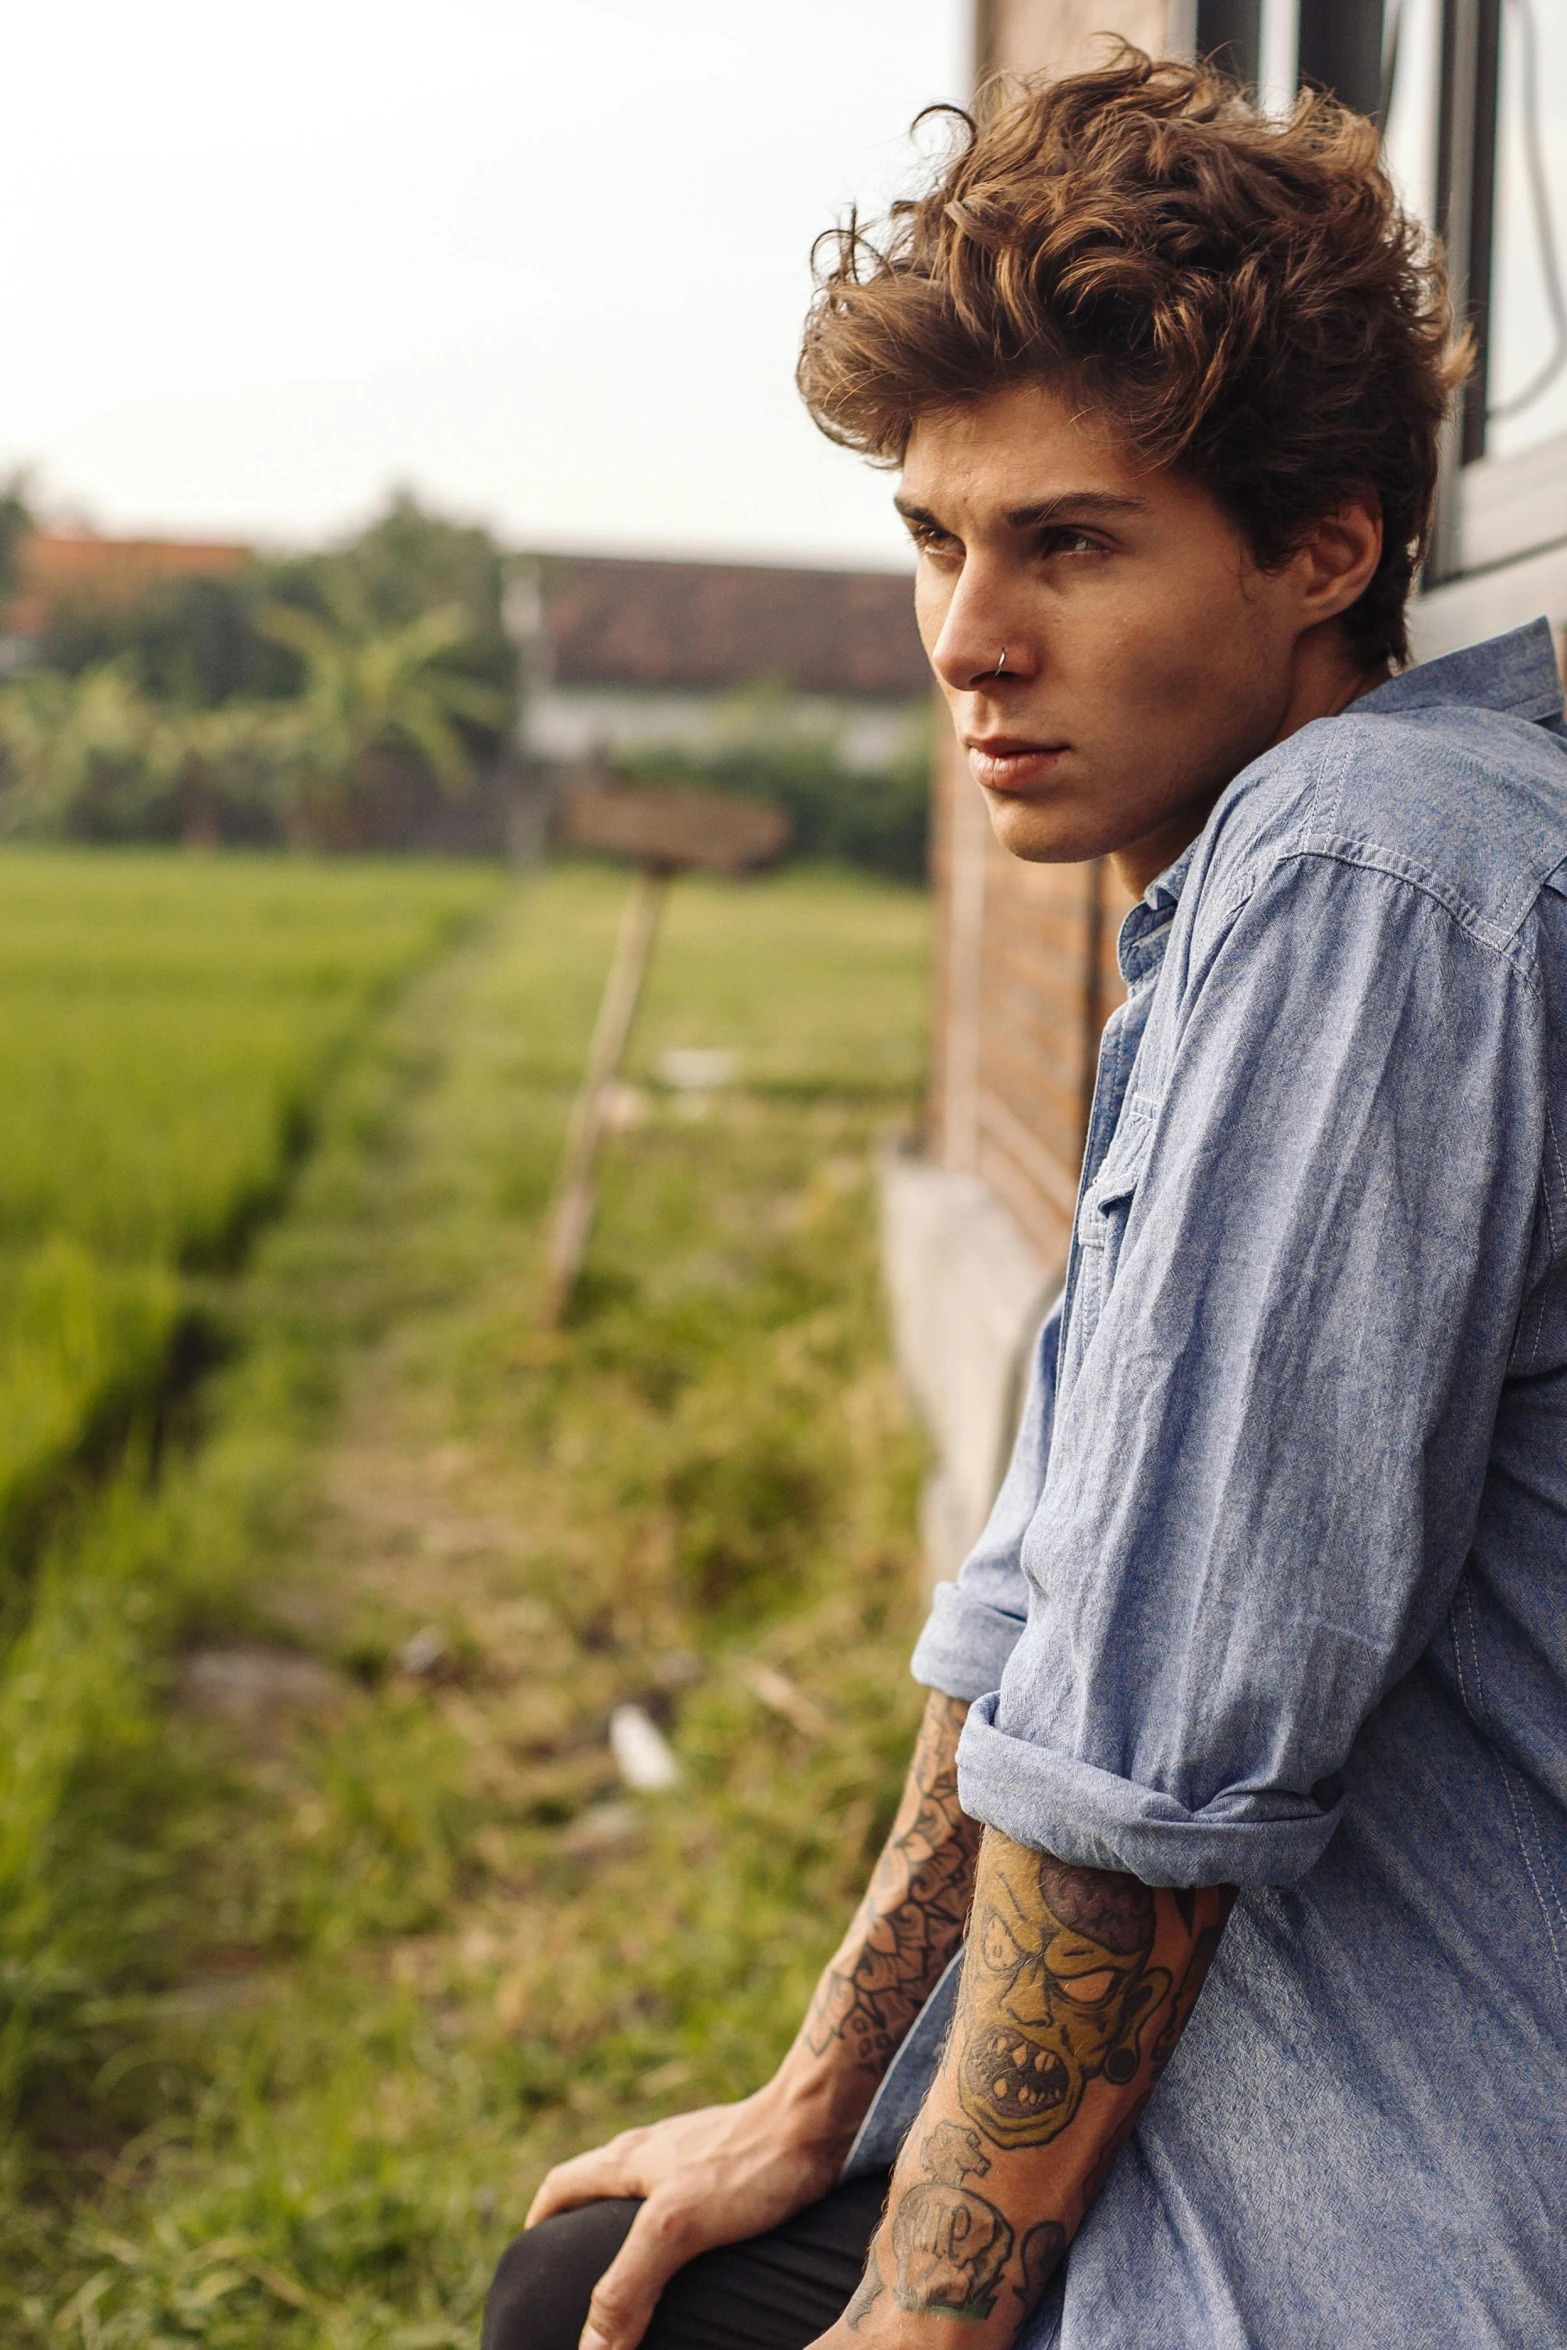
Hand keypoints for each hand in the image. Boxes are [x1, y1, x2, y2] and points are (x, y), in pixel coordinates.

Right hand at [524, 2081, 851, 2349]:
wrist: (817, 2116)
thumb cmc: (748, 2164)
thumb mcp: (676, 2228)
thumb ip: (627, 2286)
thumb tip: (589, 2349)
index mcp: (629, 2158)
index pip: (563, 2185)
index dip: (540, 2221)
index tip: (529, 2256)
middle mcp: (655, 2148)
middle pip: (598, 2182)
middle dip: (580, 2223)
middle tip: (579, 2270)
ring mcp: (695, 2150)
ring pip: (644, 2185)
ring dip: (629, 2222)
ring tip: (639, 2268)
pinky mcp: (732, 2160)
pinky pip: (687, 2191)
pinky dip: (676, 2221)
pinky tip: (700, 2247)